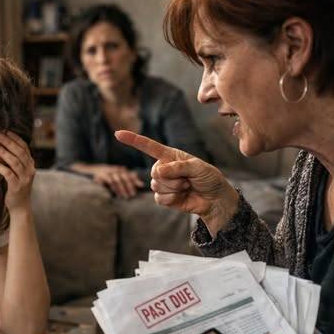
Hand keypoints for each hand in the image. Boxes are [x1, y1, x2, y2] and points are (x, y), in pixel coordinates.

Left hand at [0, 131, 35, 212]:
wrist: (20, 206)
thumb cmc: (17, 187)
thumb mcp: (19, 172)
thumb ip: (16, 161)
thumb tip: (6, 146)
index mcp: (31, 165)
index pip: (25, 147)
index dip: (16, 138)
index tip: (6, 131)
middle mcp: (30, 170)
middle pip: (20, 152)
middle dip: (9, 142)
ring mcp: (25, 179)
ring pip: (14, 161)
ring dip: (3, 152)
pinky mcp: (17, 186)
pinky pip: (8, 173)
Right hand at [88, 164, 143, 198]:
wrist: (85, 172)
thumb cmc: (102, 176)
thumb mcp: (114, 176)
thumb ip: (125, 178)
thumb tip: (140, 183)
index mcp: (117, 170)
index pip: (127, 174)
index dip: (134, 180)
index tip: (141, 186)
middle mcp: (113, 170)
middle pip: (124, 177)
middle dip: (129, 186)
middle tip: (132, 195)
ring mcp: (106, 172)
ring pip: (117, 180)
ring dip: (122, 189)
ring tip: (125, 197)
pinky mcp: (99, 176)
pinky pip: (109, 181)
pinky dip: (113, 187)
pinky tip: (115, 194)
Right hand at [115, 130, 238, 232]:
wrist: (214, 199)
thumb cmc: (209, 179)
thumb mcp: (198, 167)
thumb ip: (178, 167)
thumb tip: (158, 171)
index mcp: (170, 156)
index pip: (149, 146)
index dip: (133, 140)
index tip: (118, 134)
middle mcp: (164, 168)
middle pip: (154, 172)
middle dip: (172, 178)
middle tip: (188, 180)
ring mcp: (163, 183)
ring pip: (156, 186)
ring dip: (174, 188)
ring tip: (187, 187)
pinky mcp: (164, 197)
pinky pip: (159, 198)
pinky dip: (172, 199)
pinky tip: (182, 196)